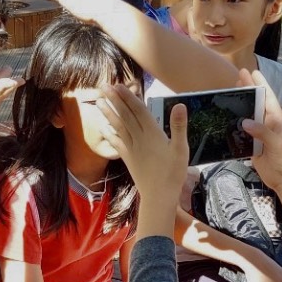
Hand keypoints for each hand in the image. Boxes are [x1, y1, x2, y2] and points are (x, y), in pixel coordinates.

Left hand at [96, 83, 188, 207]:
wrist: (158, 196)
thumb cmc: (173, 173)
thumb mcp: (181, 149)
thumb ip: (179, 126)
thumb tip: (180, 105)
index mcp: (152, 134)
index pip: (138, 111)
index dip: (128, 97)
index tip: (118, 86)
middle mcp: (139, 139)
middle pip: (125, 116)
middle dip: (114, 100)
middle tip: (103, 87)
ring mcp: (131, 148)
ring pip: (118, 127)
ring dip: (108, 113)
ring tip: (99, 102)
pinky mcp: (128, 158)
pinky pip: (116, 142)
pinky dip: (109, 133)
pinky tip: (103, 127)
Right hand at [239, 70, 281, 195]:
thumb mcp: (277, 144)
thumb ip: (262, 132)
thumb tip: (245, 121)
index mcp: (276, 120)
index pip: (268, 98)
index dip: (261, 84)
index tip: (253, 71)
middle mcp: (267, 123)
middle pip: (257, 102)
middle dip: (249, 88)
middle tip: (238, 75)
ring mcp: (259, 133)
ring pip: (248, 114)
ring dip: (240, 103)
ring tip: (231, 91)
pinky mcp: (251, 143)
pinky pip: (242, 130)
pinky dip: (235, 122)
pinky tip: (227, 117)